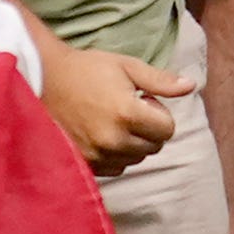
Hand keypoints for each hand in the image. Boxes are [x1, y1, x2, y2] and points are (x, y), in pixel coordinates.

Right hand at [41, 41, 192, 174]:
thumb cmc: (86, 69)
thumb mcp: (126, 66)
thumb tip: (191, 86)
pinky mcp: (85, 163)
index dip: (160, 113)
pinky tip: (100, 133)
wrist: (42, 80)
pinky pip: (116, 167)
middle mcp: (113, 139)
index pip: (168, 130)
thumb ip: (160, 80)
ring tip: (111, 119)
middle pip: (154, 147)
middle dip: (149, 128)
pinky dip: (116, 153)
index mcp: (127, 114)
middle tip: (126, 108)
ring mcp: (97, 155)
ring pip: (136, 158)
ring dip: (132, 142)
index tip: (143, 100)